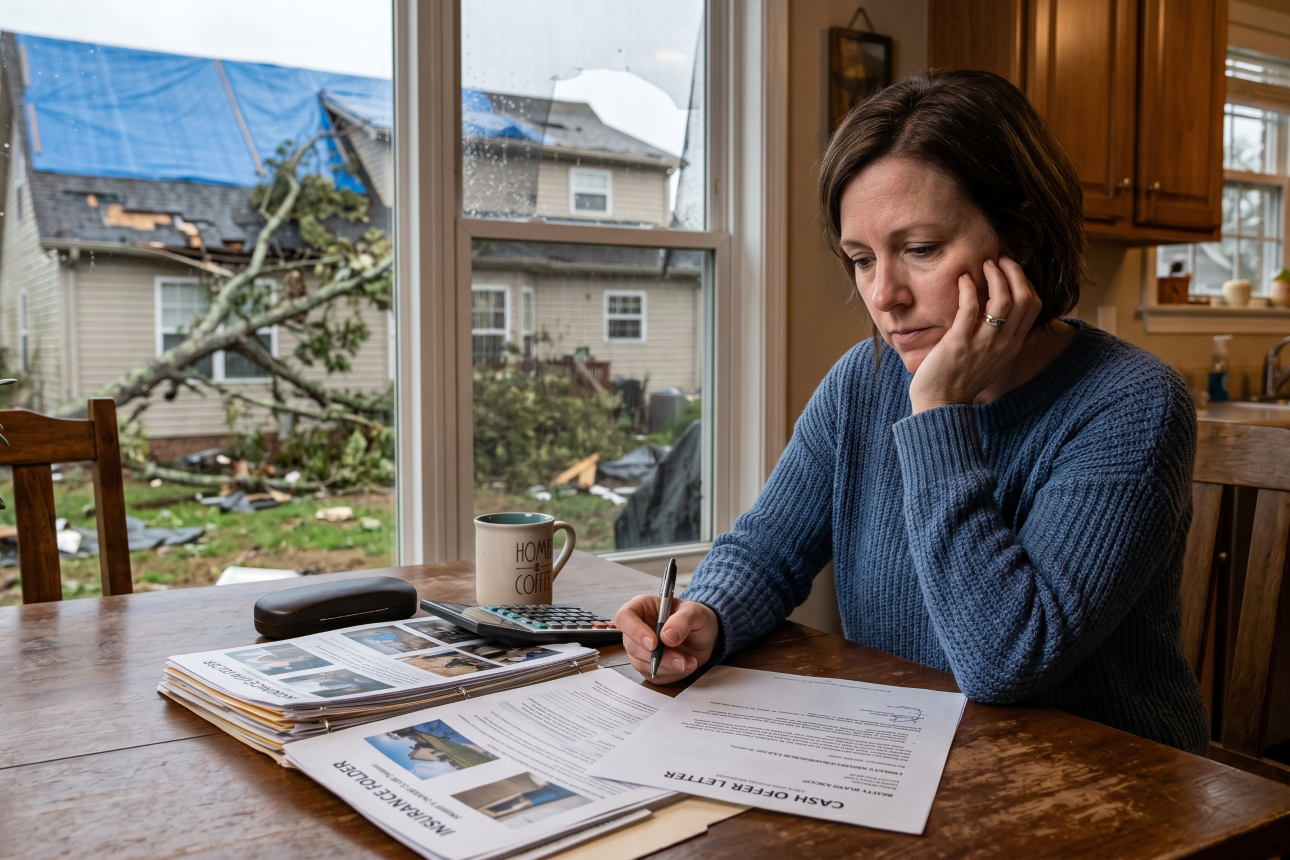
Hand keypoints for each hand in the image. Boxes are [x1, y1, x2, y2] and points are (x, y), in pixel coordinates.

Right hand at [614, 595, 719, 683]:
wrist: (705, 636)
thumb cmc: (696, 618)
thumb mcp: (695, 612)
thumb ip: (682, 621)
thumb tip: (666, 636)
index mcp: (642, 608)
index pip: (624, 617)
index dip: (635, 631)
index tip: (654, 643)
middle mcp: (637, 628)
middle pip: (631, 645)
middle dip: (656, 656)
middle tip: (680, 659)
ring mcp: (641, 648)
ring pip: (640, 663)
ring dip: (665, 667)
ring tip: (688, 661)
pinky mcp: (649, 665)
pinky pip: (653, 675)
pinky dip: (671, 674)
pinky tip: (687, 665)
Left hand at [907, 256, 1041, 413]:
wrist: (941, 404)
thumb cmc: (960, 378)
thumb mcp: (989, 357)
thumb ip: (997, 335)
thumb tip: (994, 307)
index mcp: (1013, 345)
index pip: (1033, 305)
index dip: (1024, 280)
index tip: (1010, 268)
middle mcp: (1004, 344)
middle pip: (1024, 297)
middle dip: (1014, 272)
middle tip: (998, 259)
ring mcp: (984, 344)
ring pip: (1003, 299)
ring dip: (994, 275)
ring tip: (983, 264)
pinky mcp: (960, 343)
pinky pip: (970, 308)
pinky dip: (968, 288)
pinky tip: (962, 279)